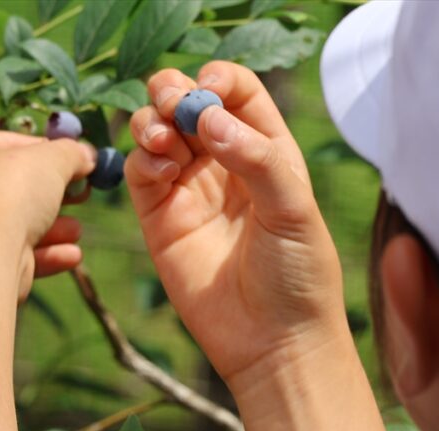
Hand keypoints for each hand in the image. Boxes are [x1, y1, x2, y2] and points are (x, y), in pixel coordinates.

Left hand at [0, 131, 94, 296]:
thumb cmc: (10, 193)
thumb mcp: (51, 159)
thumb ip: (71, 152)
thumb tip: (86, 155)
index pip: (12, 145)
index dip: (50, 150)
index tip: (80, 160)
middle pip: (17, 187)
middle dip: (55, 193)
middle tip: (83, 194)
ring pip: (19, 224)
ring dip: (55, 227)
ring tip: (76, 230)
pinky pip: (17, 254)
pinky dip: (47, 254)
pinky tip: (72, 255)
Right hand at [125, 61, 349, 396]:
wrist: (272, 343)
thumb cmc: (298, 276)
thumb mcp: (292, 208)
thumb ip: (254, 156)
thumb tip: (207, 116)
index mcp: (266, 150)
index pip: (236, 92)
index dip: (218, 79)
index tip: (207, 87)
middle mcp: (224, 163)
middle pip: (187, 104)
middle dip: (172, 91)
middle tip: (171, 102)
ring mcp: (188, 189)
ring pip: (155, 132)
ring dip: (151, 122)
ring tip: (162, 139)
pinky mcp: (159, 218)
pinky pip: (139, 172)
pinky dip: (142, 160)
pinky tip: (160, 171)